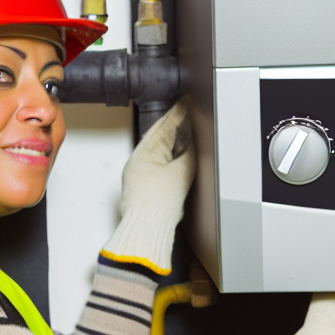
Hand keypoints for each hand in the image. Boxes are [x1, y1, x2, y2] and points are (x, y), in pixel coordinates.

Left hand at [99, 98, 195, 274]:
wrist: (148, 231)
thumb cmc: (157, 206)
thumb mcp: (182, 172)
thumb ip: (190, 152)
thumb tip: (195, 141)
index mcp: (143, 154)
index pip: (164, 126)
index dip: (178, 113)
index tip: (187, 102)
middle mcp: (138, 163)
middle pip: (160, 137)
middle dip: (175, 124)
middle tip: (188, 111)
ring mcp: (141, 176)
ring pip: (161, 150)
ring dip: (175, 140)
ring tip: (188, 130)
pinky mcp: (147, 188)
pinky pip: (161, 164)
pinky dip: (172, 156)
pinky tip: (181, 157)